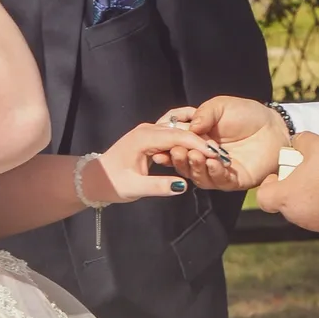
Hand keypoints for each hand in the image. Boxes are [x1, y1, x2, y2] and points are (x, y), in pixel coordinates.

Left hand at [85, 123, 214, 204]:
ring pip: (179, 129)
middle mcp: (148, 129)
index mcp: (144, 138)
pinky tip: (201, 144)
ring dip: (197, 138)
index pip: (178, 136)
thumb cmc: (113, 183)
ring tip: (215, 150)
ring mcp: (149, 130)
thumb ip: (158, 186)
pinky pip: (173, 132)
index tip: (217, 155)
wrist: (96, 177)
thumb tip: (183, 186)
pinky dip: (188, 137)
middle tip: (222, 154)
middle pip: (182, 130)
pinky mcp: (151, 135)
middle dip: (203, 141)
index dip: (199, 145)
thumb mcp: (135, 187)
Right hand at [157, 95, 287, 190]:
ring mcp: (218, 171)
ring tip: (195, 155)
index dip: (167, 148)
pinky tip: (213, 163)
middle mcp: (204, 158)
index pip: (177, 148)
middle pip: (185, 165)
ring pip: (199, 176)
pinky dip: (214, 173)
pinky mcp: (233, 181)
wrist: (273, 125)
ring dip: (194, 167)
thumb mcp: (220, 106)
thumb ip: (204, 114)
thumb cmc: (246, 114)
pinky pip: (219, 181)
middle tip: (178, 151)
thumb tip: (189, 128)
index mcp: (197, 141)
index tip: (160, 146)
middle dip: (179, 159)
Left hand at [254, 131, 318, 234]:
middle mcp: (296, 215)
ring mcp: (314, 225)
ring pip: (304, 210)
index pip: (263, 198)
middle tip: (308, 173)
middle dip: (293, 188)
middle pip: (285, 203)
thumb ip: (301, 141)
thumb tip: (298, 142)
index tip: (280, 174)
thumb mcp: (317, 144)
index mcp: (286, 197)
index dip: (269, 185)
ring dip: (310, 198)